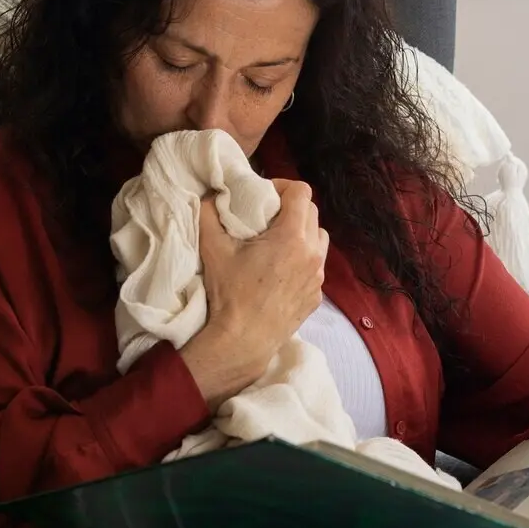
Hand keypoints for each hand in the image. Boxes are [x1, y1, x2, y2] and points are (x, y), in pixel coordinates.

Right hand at [182, 179, 328, 405]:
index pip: (302, 192)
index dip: (283, 186)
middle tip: (267, 216)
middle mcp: (313, 254)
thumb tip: (212, 196)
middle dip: (291, 208)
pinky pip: (316, 266)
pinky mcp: (317, 295)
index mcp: (292, 237)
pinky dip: (303, 259)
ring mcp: (318, 277)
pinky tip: (281, 270)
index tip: (264, 195)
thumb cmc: (229, 294)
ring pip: (319, 238)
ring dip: (302, 232)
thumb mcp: (213, 249)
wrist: (243, 341)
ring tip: (277, 241)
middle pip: (312, 212)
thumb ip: (210, 214)